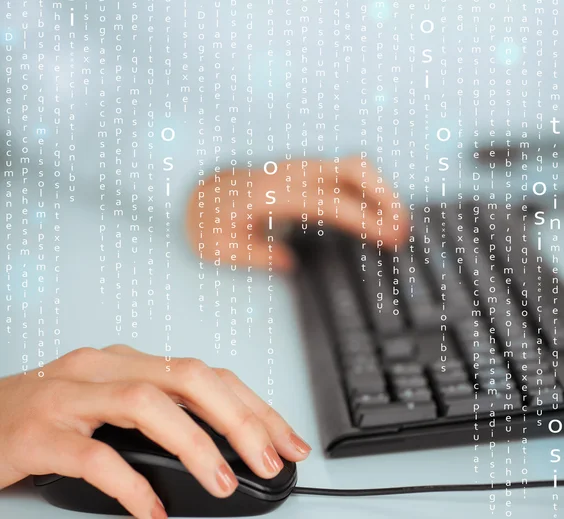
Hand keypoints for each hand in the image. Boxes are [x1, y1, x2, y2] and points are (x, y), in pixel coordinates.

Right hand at [0, 345, 310, 518]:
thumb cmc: (51, 416)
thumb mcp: (115, 405)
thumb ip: (163, 417)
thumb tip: (225, 451)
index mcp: (129, 362)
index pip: (207, 373)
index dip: (253, 406)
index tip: (287, 440)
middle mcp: (104, 368)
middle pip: (187, 377)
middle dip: (239, 418)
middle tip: (270, 460)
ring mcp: (69, 397)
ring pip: (145, 405)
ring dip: (195, 445)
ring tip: (224, 482)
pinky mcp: (37, 433)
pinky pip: (92, 456)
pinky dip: (130, 485)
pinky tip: (151, 510)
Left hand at [186, 156, 406, 270]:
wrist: (196, 194)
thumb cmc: (205, 222)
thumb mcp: (218, 248)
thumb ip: (253, 255)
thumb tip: (288, 263)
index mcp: (270, 192)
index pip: (330, 201)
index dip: (363, 218)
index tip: (389, 236)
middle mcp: (289, 173)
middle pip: (351, 170)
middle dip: (384, 196)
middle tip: (403, 230)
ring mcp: (298, 169)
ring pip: (352, 167)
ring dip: (380, 191)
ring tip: (397, 224)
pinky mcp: (303, 174)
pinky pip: (342, 174)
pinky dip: (366, 190)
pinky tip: (375, 213)